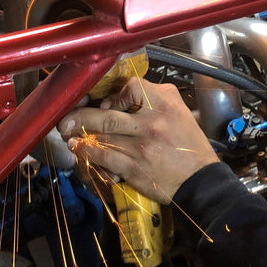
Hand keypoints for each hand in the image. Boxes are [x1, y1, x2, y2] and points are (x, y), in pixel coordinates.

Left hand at [57, 78, 218, 202]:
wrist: (199, 179)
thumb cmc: (188, 144)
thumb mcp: (180, 111)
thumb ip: (155, 96)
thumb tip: (122, 93)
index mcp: (164, 104)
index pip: (130, 86)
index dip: (113, 94)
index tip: (105, 103)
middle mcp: (152, 122)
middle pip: (107, 114)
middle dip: (81, 114)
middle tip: (66, 116)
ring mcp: (141, 146)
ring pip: (102, 135)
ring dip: (79, 133)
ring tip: (67, 131)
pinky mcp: (134, 167)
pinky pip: (104, 156)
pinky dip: (87, 151)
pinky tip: (77, 148)